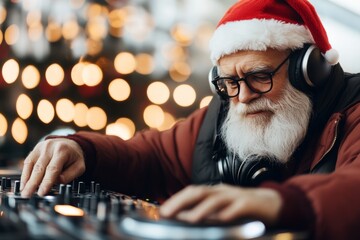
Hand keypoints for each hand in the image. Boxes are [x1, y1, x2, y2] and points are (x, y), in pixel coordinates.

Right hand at [20, 138, 85, 197]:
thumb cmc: (74, 156)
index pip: (53, 169)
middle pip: (39, 167)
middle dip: (33, 183)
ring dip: (27, 180)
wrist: (70, 144)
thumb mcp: (79, 166)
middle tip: (28, 195)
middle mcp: (50, 147)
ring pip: (31, 165)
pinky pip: (28, 162)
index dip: (46, 182)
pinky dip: (25, 174)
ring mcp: (41, 147)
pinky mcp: (35, 149)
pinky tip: (24, 183)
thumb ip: (70, 175)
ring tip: (24, 191)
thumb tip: (58, 181)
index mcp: (62, 151)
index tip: (41, 192)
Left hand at [160, 184, 281, 224]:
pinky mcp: (250, 204)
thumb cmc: (244, 207)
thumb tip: (185, 219)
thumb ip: (206, 212)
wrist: (273, 202)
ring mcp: (236, 196)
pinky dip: (229, 213)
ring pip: (216, 199)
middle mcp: (222, 191)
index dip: (176, 199)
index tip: (162, 210)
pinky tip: (222, 220)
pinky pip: (238, 207)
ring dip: (202, 209)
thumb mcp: (222, 209)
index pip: (192, 192)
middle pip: (199, 192)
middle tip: (166, 213)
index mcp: (214, 191)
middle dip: (181, 201)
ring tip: (189, 219)